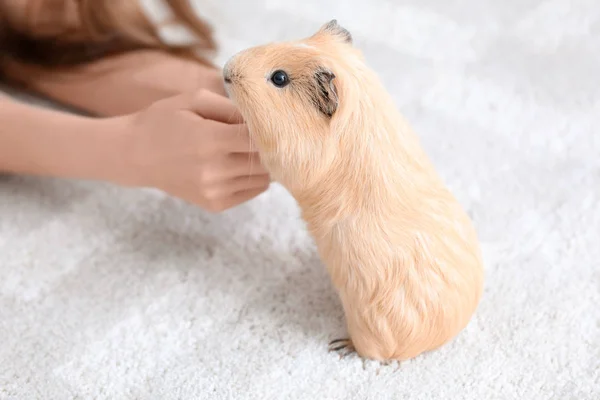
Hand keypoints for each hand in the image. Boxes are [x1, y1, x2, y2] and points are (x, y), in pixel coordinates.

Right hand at [119, 89, 269, 211]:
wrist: (135, 155)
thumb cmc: (164, 121)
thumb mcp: (194, 100)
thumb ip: (231, 108)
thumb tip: (263, 119)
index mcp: (211, 140)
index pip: (260, 138)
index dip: (271, 129)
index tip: (273, 122)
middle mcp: (214, 170)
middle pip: (266, 161)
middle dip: (271, 147)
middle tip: (268, 136)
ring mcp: (214, 190)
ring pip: (264, 179)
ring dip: (265, 164)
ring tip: (249, 150)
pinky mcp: (215, 204)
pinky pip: (252, 192)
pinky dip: (254, 179)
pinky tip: (239, 164)